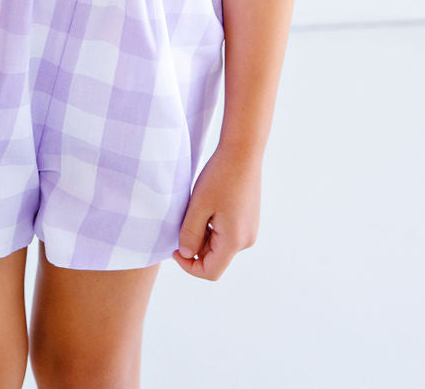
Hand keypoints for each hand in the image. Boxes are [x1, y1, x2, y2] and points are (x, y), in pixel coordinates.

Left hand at [172, 143, 261, 279]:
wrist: (243, 152)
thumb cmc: (220, 176)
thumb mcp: (199, 205)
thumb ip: (191, 234)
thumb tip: (187, 254)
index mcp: (235, 241)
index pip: (210, 271)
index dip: (189, 266)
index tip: (174, 248)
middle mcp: (246, 240)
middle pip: (215, 258)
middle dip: (195, 245)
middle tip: (184, 219)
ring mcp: (249, 230)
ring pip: (220, 245)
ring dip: (203, 234)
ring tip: (197, 208)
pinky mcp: (249, 220)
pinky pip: (227, 233)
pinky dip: (212, 226)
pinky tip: (208, 204)